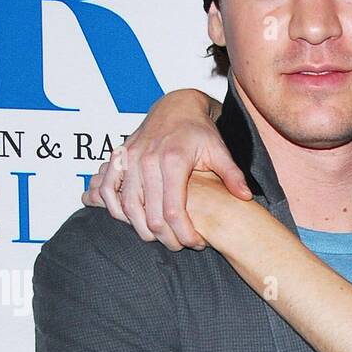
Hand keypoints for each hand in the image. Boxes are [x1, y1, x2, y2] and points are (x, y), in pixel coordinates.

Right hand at [81, 88, 250, 248]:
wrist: (175, 107)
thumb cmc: (199, 131)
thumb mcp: (220, 150)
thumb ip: (232, 175)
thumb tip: (245, 197)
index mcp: (173, 160)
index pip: (174, 211)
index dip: (185, 234)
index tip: (197, 243)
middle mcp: (147, 160)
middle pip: (150, 216)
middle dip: (166, 238)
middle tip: (180, 245)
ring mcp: (128, 159)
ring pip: (127, 209)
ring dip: (142, 229)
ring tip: (159, 237)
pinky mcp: (117, 158)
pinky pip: (107, 191)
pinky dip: (115, 210)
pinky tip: (131, 220)